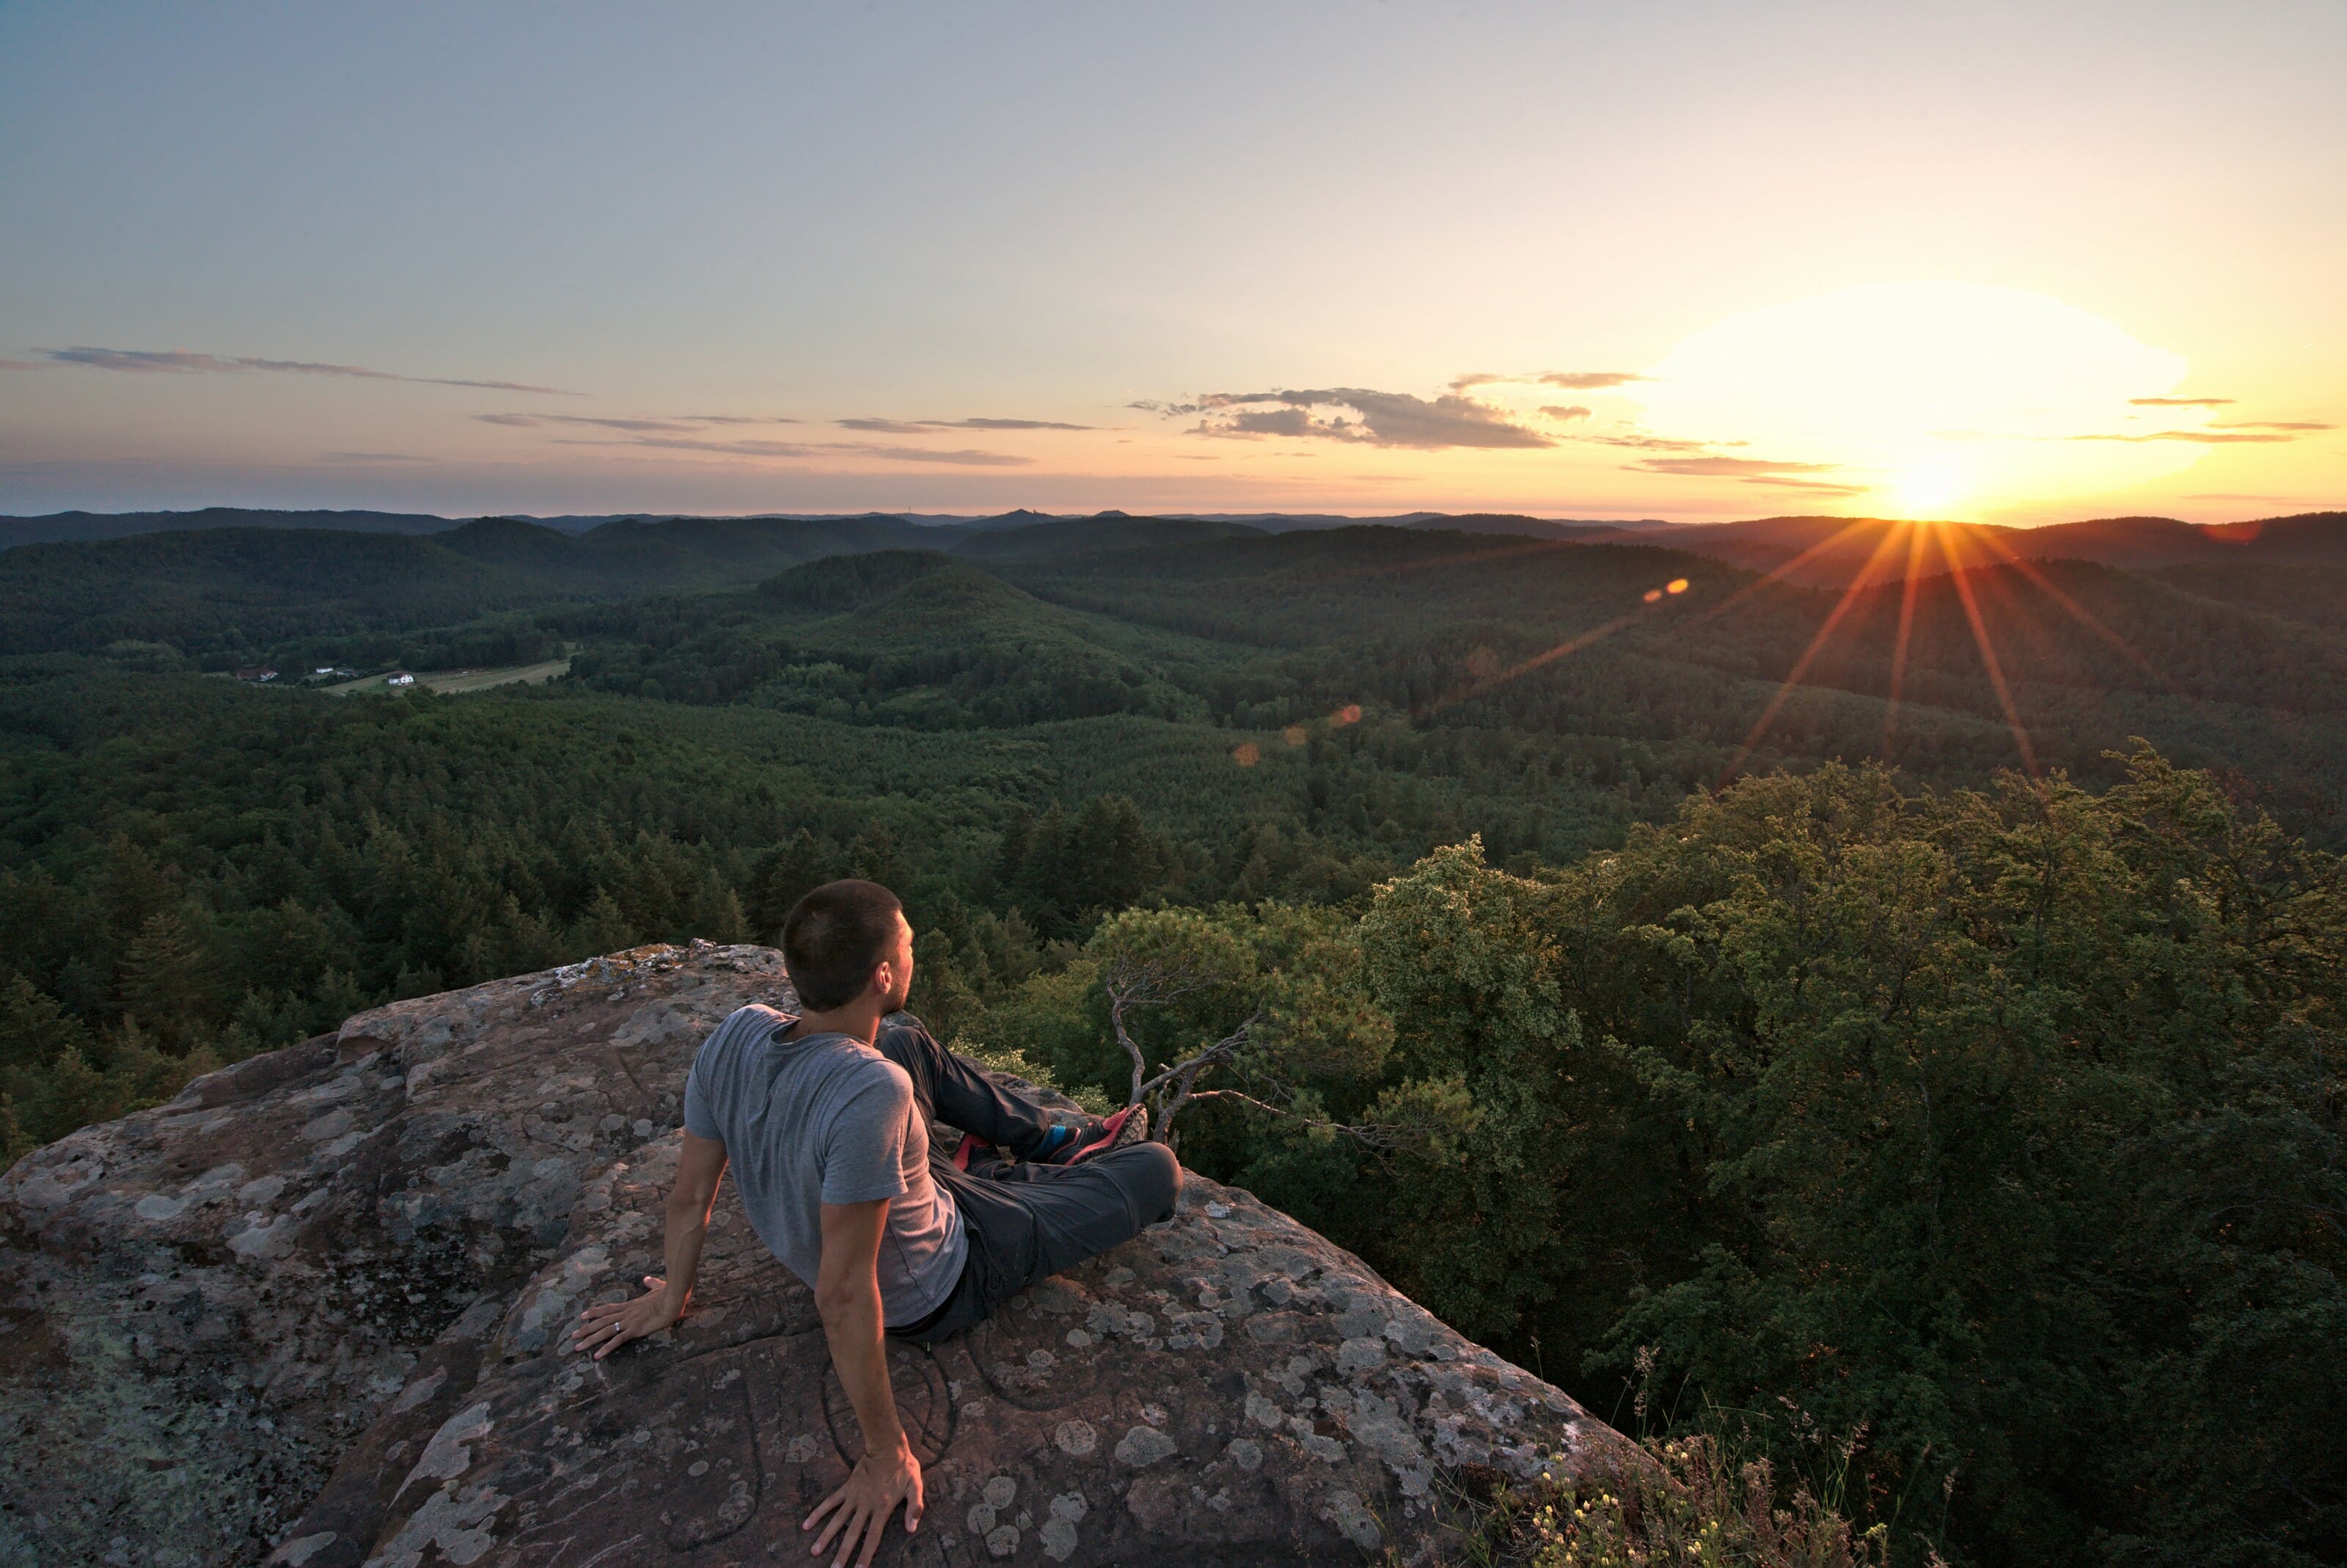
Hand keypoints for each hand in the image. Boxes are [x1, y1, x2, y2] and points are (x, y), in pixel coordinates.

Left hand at [571, 1275, 683, 1359]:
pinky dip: (605, 1348)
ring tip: (577, 1347)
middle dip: (586, 1329)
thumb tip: (646, 1279)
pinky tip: (597, 1356)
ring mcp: (629, 1321)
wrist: (673, 1298)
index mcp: (630, 1305)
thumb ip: (650, 1284)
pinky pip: (617, 1340)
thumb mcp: (658, 1287)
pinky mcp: (635, 1330)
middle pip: (601, 1321)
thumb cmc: (668, 1293)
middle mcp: (626, 1313)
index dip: (594, 1313)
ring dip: (589, 1339)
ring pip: (604, 1331)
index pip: (607, 1309)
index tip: (582, 1316)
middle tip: (572, 1335)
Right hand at [803, 1439, 923, 1566]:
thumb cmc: (904, 1467)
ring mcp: (854, 1496)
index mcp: (883, 1508)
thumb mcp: (916, 1486)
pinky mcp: (847, 1487)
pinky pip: (830, 1502)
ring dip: (826, 1536)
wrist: (887, 1446)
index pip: (873, 1537)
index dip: (866, 1554)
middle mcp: (866, 1505)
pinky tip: (808, 1525)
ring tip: (814, 1551)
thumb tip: (912, 1528)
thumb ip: (915, 1507)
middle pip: (852, 1533)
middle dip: (843, 1553)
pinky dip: (818, 1512)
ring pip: (837, 1520)